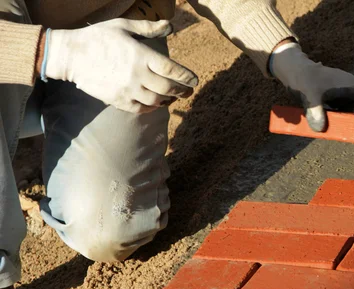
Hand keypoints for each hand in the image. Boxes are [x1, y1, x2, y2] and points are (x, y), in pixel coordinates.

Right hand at [45, 19, 197, 112]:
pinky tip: (157, 103)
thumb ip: (148, 29)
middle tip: (188, 91)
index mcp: (140, 55)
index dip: (186, 76)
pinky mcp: (119, 100)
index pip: (171, 69)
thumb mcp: (123, 27)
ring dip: (168, 100)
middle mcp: (136, 75)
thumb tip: (170, 26)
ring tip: (173, 97)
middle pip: (168, 88)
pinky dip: (153, 107)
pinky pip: (142, 109)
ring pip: (157, 100)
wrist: (70, 56)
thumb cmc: (98, 38)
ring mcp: (128, 90)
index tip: (194, 80)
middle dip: (182, 91)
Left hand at [270, 42, 353, 131]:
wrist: (294, 70)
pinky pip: (346, 110)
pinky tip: (343, 129)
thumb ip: (314, 110)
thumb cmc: (303, 79)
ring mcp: (343, 93)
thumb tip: (319, 129)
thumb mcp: (308, 94)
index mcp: (351, 85)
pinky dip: (348, 119)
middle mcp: (350, 88)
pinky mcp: (335, 98)